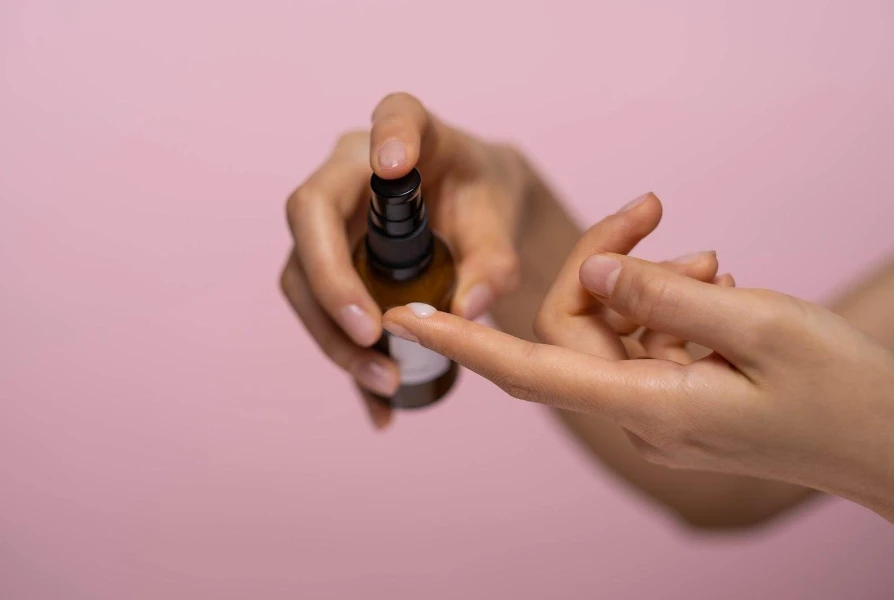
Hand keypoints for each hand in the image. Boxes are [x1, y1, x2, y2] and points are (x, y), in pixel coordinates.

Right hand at [281, 93, 528, 426]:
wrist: (471, 212)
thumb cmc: (484, 202)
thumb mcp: (502, 226)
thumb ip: (495, 262)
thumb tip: (466, 309)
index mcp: (411, 132)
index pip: (395, 116)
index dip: (388, 135)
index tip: (392, 162)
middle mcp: (354, 168)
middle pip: (311, 215)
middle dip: (332, 282)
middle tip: (372, 336)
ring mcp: (331, 215)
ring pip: (300, 273)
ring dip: (332, 335)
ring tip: (385, 381)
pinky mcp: (326, 258)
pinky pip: (318, 309)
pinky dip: (343, 357)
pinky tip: (377, 403)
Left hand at [382, 197, 893, 525]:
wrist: (888, 444)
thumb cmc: (839, 392)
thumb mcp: (760, 325)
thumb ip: (667, 295)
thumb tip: (596, 270)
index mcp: (647, 404)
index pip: (528, 368)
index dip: (462, 341)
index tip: (405, 316)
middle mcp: (637, 412)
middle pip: (577, 323)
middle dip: (607, 259)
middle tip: (658, 211)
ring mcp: (656, 408)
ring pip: (615, 326)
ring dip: (653, 282)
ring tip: (717, 263)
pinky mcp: (677, 397)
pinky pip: (646, 340)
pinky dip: (670, 304)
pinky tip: (716, 283)